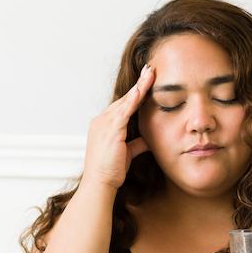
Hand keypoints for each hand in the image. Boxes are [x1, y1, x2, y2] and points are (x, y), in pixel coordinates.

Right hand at [81, 64, 155, 189]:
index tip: (146, 81)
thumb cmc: (110, 171)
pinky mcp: (111, 130)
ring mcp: (104, 124)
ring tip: (151, 73)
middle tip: (151, 69)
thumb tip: (150, 139)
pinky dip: (134, 99)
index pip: (123, 105)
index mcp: (104, 125)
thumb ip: (137, 143)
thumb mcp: (127, 153)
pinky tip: (142, 89)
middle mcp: (102, 121)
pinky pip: (124, 111)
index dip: (136, 93)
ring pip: (125, 101)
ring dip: (139, 86)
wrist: (99, 183)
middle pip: (124, 98)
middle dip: (139, 84)